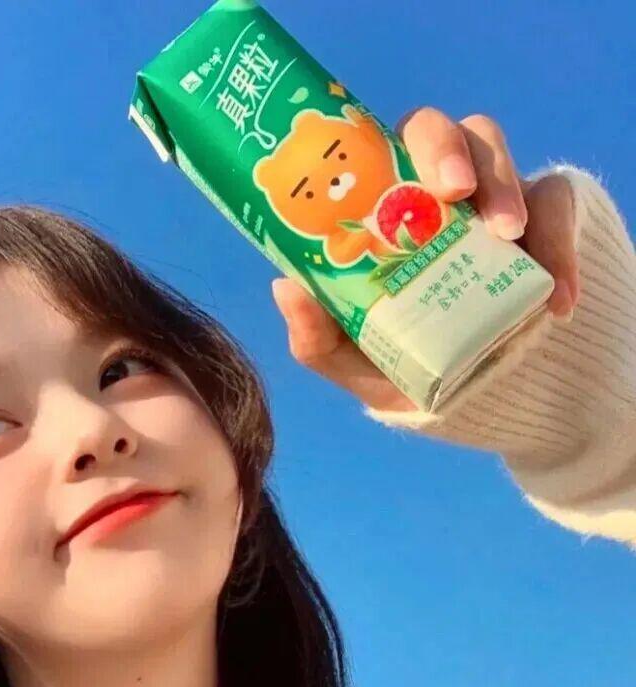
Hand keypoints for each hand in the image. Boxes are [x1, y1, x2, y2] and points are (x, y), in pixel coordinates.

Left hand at [271, 107, 579, 411]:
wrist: (468, 394)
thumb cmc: (399, 359)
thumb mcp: (353, 358)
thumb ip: (317, 335)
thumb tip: (285, 288)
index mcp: (381, 207)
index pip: (378, 149)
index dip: (376, 148)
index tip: (389, 174)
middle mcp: (434, 191)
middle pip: (441, 132)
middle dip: (449, 150)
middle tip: (455, 191)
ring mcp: (489, 200)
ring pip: (498, 153)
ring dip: (507, 186)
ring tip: (509, 237)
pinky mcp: (543, 223)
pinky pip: (558, 208)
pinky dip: (561, 247)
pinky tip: (557, 299)